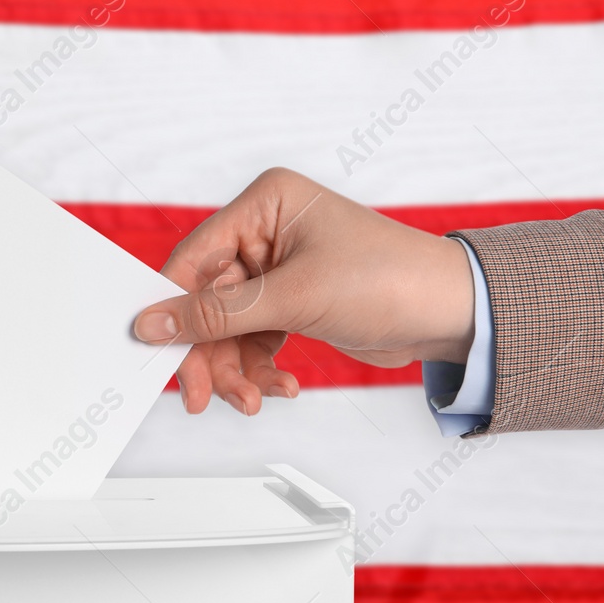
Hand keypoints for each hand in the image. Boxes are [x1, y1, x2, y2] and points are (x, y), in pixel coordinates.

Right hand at [132, 168, 476, 414]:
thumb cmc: (391, 279)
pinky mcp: (292, 304)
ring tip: (253, 399)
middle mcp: (268, 232)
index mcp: (266, 203)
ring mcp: (279, 271)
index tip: (152, 347)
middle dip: (209, 353)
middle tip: (201, 396)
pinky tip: (281, 387)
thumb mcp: (295, 297)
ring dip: (236, 371)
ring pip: (228, 330)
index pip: (195, 258)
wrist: (451, 313)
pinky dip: (261, 369)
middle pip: (208, 302)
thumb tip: (153, 323)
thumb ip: (217, 315)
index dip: (171, 306)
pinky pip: (254, 342)